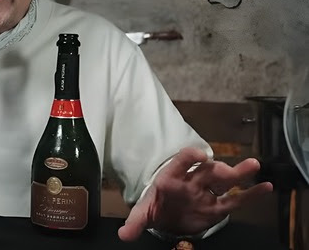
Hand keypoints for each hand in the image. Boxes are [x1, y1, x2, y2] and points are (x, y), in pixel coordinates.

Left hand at [118, 147, 272, 240]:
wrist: (166, 215)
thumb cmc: (156, 208)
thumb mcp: (143, 214)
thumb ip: (135, 223)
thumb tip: (124, 234)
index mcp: (171, 178)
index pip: (180, 162)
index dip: (189, 157)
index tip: (199, 155)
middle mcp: (191, 181)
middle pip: (205, 170)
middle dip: (216, 167)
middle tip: (227, 167)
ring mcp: (207, 192)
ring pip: (223, 180)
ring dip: (238, 172)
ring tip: (254, 165)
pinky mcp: (218, 206)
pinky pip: (236, 200)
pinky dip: (251, 194)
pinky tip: (265, 187)